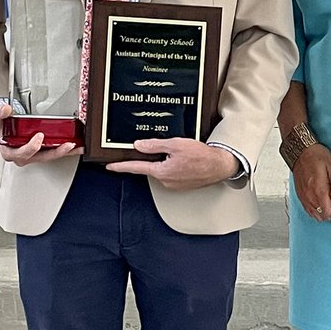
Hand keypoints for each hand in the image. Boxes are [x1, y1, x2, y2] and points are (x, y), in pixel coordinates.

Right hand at [0, 103, 84, 167]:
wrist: (3, 136)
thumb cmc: (2, 132)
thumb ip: (1, 114)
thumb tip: (5, 109)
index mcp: (12, 153)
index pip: (22, 153)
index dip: (31, 146)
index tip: (39, 136)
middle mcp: (24, 157)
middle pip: (42, 157)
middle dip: (56, 152)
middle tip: (67, 145)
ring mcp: (34, 156)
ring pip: (51, 156)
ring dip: (65, 152)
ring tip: (78, 147)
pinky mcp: (42, 153)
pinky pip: (54, 153)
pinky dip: (66, 150)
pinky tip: (76, 146)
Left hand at [105, 138, 239, 190]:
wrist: (220, 166)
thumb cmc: (202, 156)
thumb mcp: (176, 144)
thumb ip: (155, 145)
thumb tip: (139, 145)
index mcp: (161, 172)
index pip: (136, 168)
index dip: (121, 166)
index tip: (110, 166)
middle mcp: (166, 181)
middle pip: (151, 166)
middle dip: (154, 156)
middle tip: (167, 147)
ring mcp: (174, 184)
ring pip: (162, 168)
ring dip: (166, 160)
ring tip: (181, 152)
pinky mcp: (182, 184)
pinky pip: (172, 172)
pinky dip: (174, 164)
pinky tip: (184, 158)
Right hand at [292, 143, 330, 221]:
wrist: (300, 151)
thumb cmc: (316, 156)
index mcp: (318, 189)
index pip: (329, 212)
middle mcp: (309, 196)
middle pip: (322, 216)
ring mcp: (304, 197)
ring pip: (315, 215)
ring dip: (325, 214)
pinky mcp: (300, 196)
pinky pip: (308, 210)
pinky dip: (317, 211)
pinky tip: (322, 205)